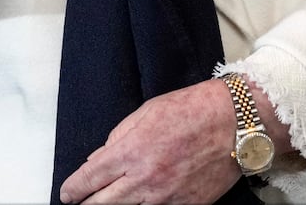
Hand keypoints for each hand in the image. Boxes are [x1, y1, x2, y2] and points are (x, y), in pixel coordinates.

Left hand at [58, 80, 240, 204]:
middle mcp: (144, 178)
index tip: (68, 193)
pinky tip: (140, 202)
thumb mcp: (148, 112)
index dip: (72, 190)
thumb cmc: (193, 110)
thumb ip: (118, 136)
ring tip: (107, 202)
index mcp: (131, 151)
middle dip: (86, 204)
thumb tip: (97, 159)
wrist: (237, 122)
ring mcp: (165, 197)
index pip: (88, 180)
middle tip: (81, 202)